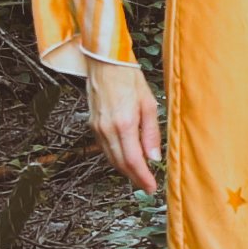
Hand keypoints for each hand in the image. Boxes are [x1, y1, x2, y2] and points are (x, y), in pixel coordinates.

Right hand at [86, 58, 161, 193]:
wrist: (105, 60)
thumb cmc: (128, 76)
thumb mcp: (148, 102)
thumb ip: (151, 132)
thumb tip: (154, 157)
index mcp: (124, 123)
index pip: (134, 160)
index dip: (143, 177)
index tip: (152, 187)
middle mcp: (107, 129)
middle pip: (121, 163)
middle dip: (135, 177)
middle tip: (148, 185)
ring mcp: (97, 127)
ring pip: (111, 158)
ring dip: (125, 169)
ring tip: (140, 174)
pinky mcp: (93, 124)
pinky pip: (105, 148)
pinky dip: (116, 157)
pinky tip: (126, 157)